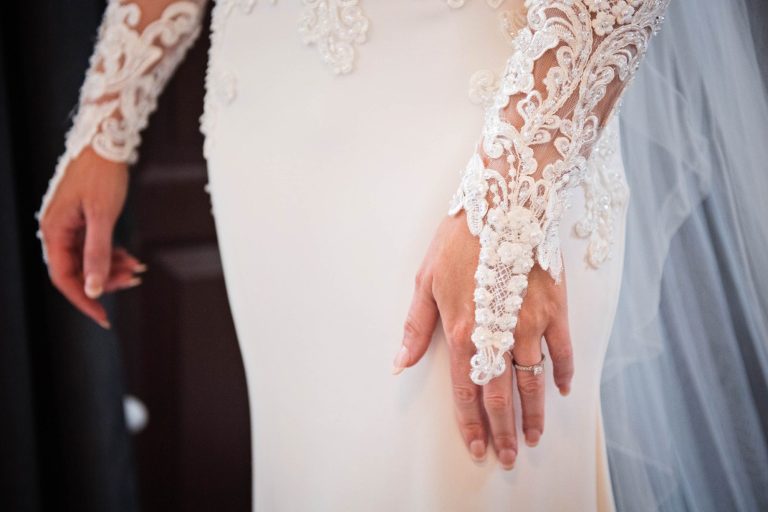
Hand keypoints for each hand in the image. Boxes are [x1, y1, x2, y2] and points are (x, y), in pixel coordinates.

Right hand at [38, 147, 144, 328]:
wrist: (106, 141)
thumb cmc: (102, 174)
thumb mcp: (103, 216)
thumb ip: (97, 254)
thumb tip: (92, 288)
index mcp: (54, 231)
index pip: (63, 278)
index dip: (83, 299)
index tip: (103, 317)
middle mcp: (57, 230)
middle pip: (77, 270)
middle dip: (105, 281)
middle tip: (134, 281)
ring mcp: (70, 225)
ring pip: (88, 259)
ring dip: (112, 268)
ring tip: (138, 269)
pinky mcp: (83, 219)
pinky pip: (95, 245)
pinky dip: (112, 254)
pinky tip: (131, 257)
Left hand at [393, 212, 573, 469]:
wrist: (504, 203)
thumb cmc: (460, 239)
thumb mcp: (425, 280)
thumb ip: (416, 327)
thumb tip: (400, 362)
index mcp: (462, 330)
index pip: (466, 391)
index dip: (472, 423)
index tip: (478, 447)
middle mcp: (497, 334)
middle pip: (501, 394)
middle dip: (505, 429)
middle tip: (510, 455)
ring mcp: (529, 323)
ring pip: (533, 380)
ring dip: (535, 412)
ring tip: (535, 434)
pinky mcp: (554, 308)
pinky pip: (561, 350)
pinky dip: (562, 372)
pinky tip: (560, 389)